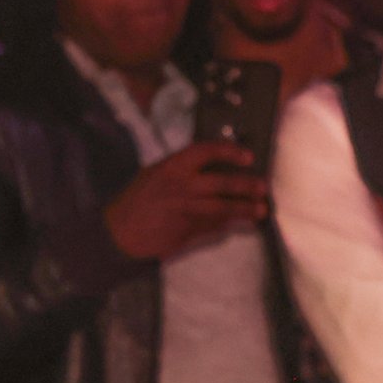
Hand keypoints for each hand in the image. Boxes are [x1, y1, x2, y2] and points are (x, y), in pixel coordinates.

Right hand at [104, 141, 269, 261]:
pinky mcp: (189, 229)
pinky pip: (215, 224)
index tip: (248, 156)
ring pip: (224, 208)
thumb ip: (182, 170)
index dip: (229, 151)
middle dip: (246, 185)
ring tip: (261, 210)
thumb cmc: (138, 200)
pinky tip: (241, 223)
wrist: (120, 231)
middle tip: (262, 187)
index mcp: (172, 167)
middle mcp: (181, 186)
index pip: (205, 151)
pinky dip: (228, 223)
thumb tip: (212, 166)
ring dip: (245, 209)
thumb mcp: (155, 174)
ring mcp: (186, 209)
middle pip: (222, 183)